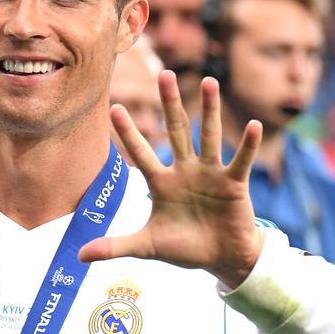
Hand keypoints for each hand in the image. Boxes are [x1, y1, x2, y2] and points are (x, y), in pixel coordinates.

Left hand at [79, 72, 264, 286]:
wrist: (221, 259)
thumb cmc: (184, 249)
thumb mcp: (147, 247)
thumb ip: (115, 247)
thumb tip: (80, 257)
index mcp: (161, 183)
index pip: (141, 153)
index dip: (129, 133)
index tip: (115, 108)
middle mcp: (185, 171)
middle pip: (176, 131)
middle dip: (169, 104)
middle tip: (164, 74)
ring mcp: (210, 174)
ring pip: (209, 136)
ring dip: (209, 110)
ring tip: (209, 82)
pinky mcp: (233, 183)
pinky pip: (240, 160)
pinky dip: (248, 145)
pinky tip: (254, 126)